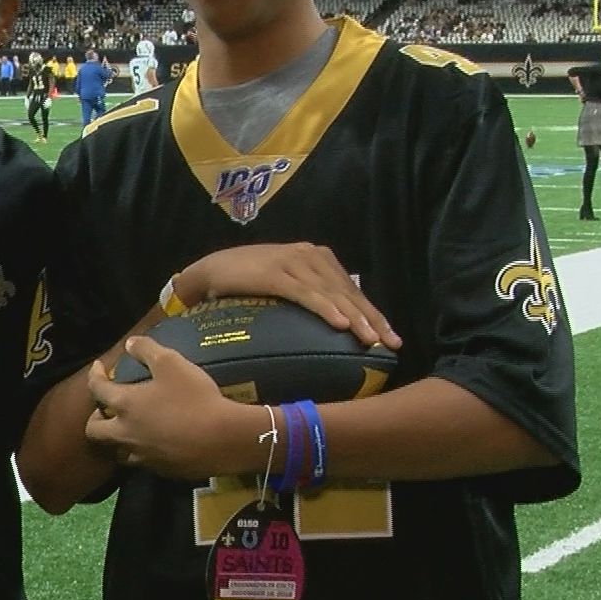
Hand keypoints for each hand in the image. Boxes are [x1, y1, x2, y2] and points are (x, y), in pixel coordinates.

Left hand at [85, 337, 262, 477]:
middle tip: (106, 409)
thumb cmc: (194, 398)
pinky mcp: (161, 471)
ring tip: (130, 429)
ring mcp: (143, 456)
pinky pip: (143, 462)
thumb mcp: (171, 363)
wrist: (223, 439)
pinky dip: (143, 451)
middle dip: (95, 418)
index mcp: (125, 405)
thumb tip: (129, 344)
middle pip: (93, 431)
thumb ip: (147, 350)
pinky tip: (157, 443)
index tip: (98, 368)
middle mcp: (126, 434)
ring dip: (117, 439)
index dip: (94, 376)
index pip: (97, 390)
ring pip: (117, 451)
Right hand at [175, 243, 400, 348]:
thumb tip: (334, 324)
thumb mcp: (285, 284)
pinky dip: (326, 308)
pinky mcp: (275, 273)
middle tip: (390, 343)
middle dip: (372, 319)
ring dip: (355, 318)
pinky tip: (340, 324)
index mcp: (316, 257)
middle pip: (348, 291)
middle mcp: (309, 255)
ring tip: (370, 339)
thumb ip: (308, 295)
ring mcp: (293, 263)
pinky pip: (306, 294)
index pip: (350, 288)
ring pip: (332, 294)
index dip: (373, 313)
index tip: (391, 338)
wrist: (209, 271)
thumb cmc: (247, 283)